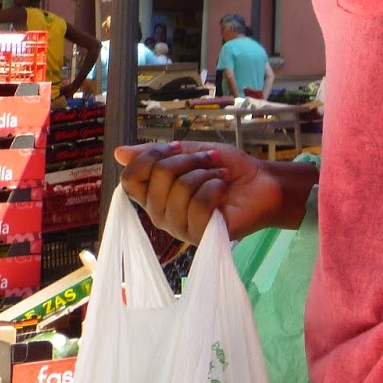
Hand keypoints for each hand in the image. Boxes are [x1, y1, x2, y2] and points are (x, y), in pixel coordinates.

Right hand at [114, 141, 281, 245]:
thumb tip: (118, 152)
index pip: (130, 179)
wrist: (264, 183)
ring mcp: (180, 228)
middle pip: (159, 177)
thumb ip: (157, 154)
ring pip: (180, 189)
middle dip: (189, 159)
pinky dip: (216, 188)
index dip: (151, 156)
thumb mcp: (192, 152)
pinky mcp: (201, 236)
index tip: (177, 146)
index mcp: (155, 196)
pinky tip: (224, 191)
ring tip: (221, 176)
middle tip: (210, 161)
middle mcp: (161, 215)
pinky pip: (199, 204)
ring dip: (206, 173)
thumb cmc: (228, 169)